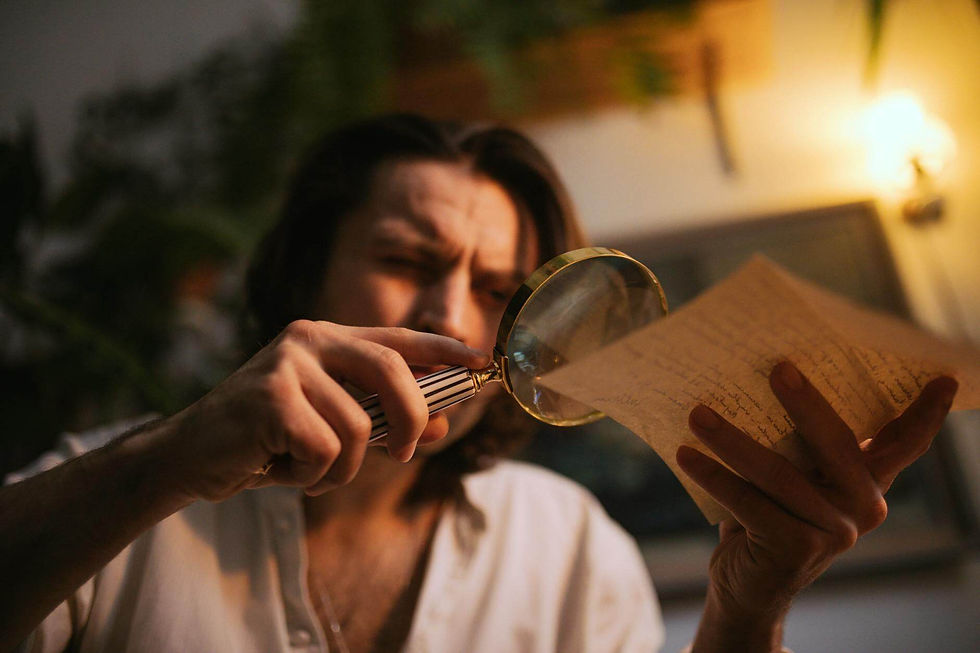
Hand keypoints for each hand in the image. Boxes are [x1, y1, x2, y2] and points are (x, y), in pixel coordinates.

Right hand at [153, 320, 487, 501]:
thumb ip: (383, 422)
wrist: (191, 457)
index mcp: (327, 338)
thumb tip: (441, 425)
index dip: (444, 349)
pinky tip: (280, 470)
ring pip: (358, 426)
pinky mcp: (269, 397)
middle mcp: (309, 339)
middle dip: (411, 416)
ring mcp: (287, 363)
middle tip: (406, 452)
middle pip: (391, 370)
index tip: (481, 361)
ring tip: (307, 469)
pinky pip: (325, 449)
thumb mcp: (332, 429)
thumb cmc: (267, 441)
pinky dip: (312, 476)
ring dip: (342, 467)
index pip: (398, 338)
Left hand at [677, 362, 956, 651]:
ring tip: (698, 415)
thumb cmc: (767, 511)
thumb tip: (766, 373)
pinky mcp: (797, 548)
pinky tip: (687, 456)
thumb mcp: (793, 474)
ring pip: (779, 472)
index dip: (926, 414)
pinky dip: (714, 476)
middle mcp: (863, 506)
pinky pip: (749, 502)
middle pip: (837, 443)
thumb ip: (798, 441)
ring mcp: (834, 530)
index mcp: (868, 481)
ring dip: (732, 440)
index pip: (905, 444)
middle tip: (778, 367)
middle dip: (806, 403)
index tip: (943, 379)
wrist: (748, 583)